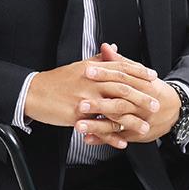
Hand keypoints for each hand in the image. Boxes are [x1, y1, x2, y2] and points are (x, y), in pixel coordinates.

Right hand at [24, 43, 175, 149]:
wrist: (32, 92)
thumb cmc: (55, 80)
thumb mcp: (78, 66)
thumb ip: (98, 59)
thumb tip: (112, 48)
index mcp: (92, 69)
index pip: (121, 68)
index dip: (139, 72)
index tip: (153, 77)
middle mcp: (91, 82)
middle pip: (123, 88)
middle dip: (142, 97)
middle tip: (156, 104)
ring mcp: (85, 99)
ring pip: (115, 109)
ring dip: (132, 120)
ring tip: (145, 127)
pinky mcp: (77, 115)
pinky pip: (99, 127)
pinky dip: (112, 136)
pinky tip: (123, 142)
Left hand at [77, 42, 181, 148]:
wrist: (176, 110)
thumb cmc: (154, 90)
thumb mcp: (140, 74)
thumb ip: (121, 62)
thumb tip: (106, 47)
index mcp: (143, 86)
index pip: (122, 78)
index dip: (105, 74)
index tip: (88, 72)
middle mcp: (141, 105)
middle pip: (120, 104)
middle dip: (99, 105)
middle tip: (81, 104)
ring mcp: (139, 121)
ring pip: (117, 123)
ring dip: (97, 125)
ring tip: (79, 125)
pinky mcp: (135, 134)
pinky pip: (117, 137)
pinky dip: (102, 139)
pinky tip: (88, 138)